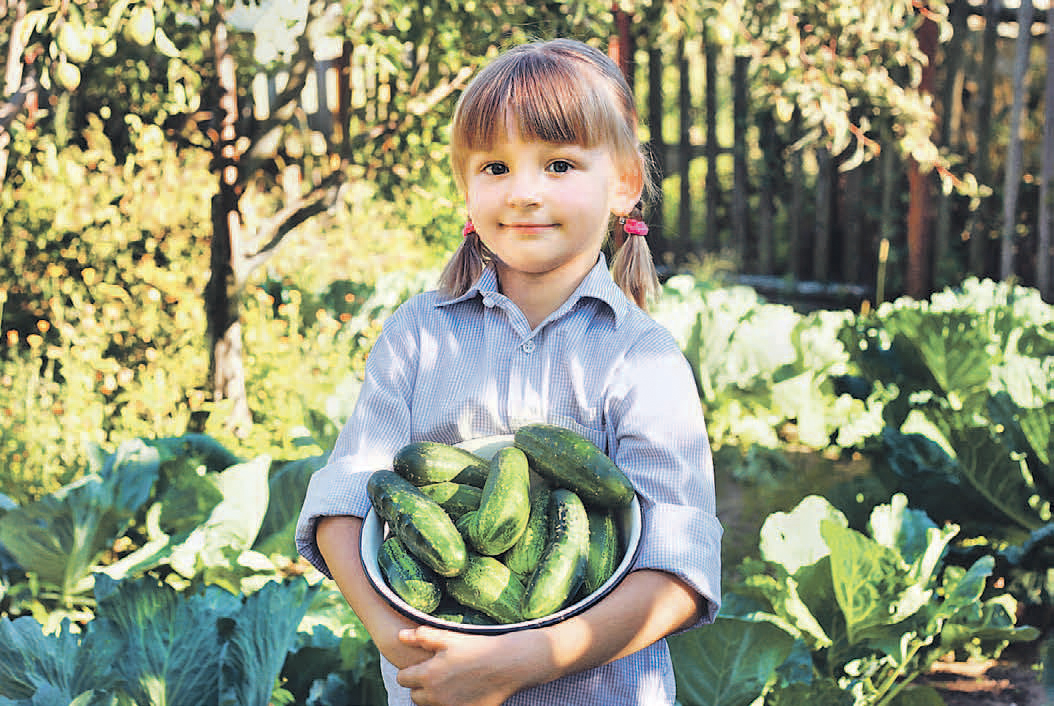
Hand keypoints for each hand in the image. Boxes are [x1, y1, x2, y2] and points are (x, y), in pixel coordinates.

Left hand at [395, 626, 535, 705]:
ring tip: (448, 681)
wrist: (507, 664)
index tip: (422, 664)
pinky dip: (449, 702)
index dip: (410, 670)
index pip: (402, 678)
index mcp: (428, 675)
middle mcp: (434, 695)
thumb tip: (400, 636)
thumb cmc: (478, 647)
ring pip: (429, 705)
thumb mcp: (449, 638)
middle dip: (420, 685)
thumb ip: (422, 637)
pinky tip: (461, 690)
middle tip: (436, 673)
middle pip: (414, 695)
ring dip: (433, 695)